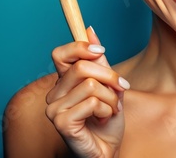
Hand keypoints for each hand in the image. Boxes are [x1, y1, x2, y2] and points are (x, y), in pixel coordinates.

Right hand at [46, 27, 129, 157]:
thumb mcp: (109, 85)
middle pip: (83, 67)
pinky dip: (106, 110)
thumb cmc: (107, 120)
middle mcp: (54, 94)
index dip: (80, 47)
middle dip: (110, 76)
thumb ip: (99, 61)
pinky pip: (91, 102)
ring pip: (91, 85)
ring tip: (110, 110)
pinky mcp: (61, 122)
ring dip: (111, 98)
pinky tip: (103, 119)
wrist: (108, 150)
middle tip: (121, 88)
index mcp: (63, 82)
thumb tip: (90, 30)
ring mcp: (54, 109)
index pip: (60, 54)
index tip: (101, 51)